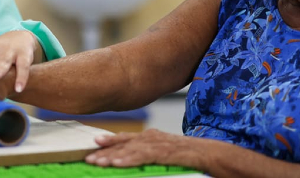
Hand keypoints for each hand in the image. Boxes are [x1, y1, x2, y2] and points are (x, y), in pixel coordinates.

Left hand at [85, 129, 204, 168]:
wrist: (211, 153)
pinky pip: (143, 156)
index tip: (94, 143)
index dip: (110, 141)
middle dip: (105, 150)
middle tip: (88, 156)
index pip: (126, 138)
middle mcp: (152, 137)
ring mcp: (158, 144)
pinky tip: (117, 163)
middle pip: (124, 143)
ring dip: (112, 156)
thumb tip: (133, 158)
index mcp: (151, 136)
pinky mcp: (165, 153)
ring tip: (97, 162)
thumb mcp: (165, 152)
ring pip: (130, 149)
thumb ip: (150, 153)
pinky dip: (129, 159)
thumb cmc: (189, 155)